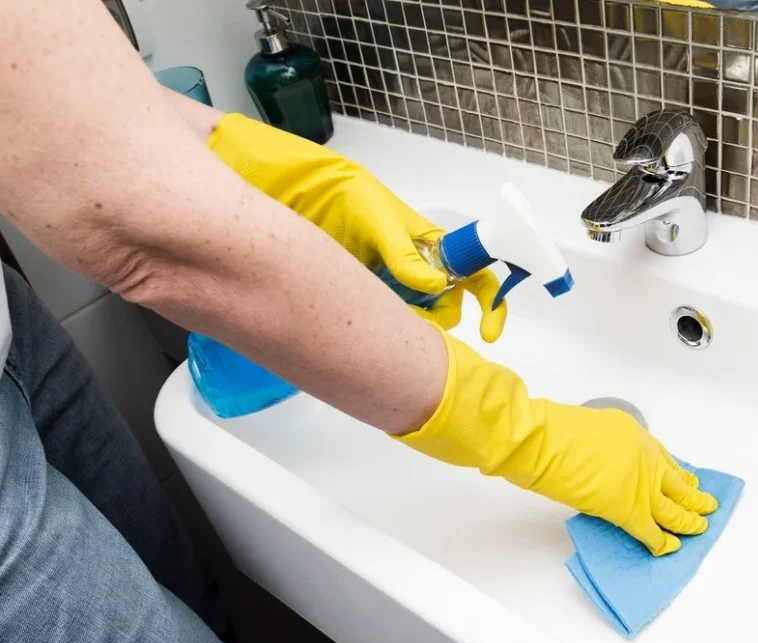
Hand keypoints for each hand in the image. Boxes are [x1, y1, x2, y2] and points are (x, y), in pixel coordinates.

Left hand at [208, 113, 506, 342]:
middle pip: (443, 305)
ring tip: (390, 328)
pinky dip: (380, 333)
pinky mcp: (345, 294)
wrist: (269, 187)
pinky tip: (365, 338)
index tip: (488, 331)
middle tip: (422, 331)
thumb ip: (400, 246)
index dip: (486, 301)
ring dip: (411, 329)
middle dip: (442, 323)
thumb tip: (434, 286)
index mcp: (420, 241)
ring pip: (409, 318)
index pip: (469, 272)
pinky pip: (372, 322)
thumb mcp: (368, 211)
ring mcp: (375, 283)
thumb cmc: (326, 189)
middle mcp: (403, 266)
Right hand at [397, 324, 717, 555]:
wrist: (543, 441)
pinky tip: (668, 548)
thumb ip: (602, 444)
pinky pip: (651, 532)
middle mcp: (644, 458)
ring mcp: (639, 485)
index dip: (677, 472)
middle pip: (677, 483)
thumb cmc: (552, 429)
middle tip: (705, 504)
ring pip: (674, 509)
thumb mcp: (586, 425)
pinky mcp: (628, 510)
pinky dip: (661, 542)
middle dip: (693, 496)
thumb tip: (599, 461)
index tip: (686, 478)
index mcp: (634, 434)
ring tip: (698, 528)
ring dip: (688, 521)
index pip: (664, 458)